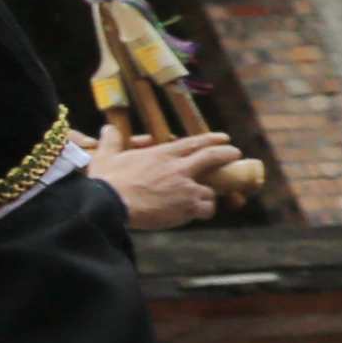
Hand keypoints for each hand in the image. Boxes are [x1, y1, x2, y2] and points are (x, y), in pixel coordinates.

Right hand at [78, 128, 251, 233]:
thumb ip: (111, 142)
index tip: (224, 139)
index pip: (193, 143)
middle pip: (212, 158)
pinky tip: (197, 214)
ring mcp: (185, 189)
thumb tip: (107, 128)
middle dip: (228, 155)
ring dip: (209, 195)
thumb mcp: (106, 157)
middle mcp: (178, 169)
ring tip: (205, 200)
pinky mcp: (186, 208)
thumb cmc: (107, 181)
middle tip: (236, 154)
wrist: (110, 204)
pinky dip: (203, 211)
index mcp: (162, 154)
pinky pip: (205, 210)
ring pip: (210, 191)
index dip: (212, 140)